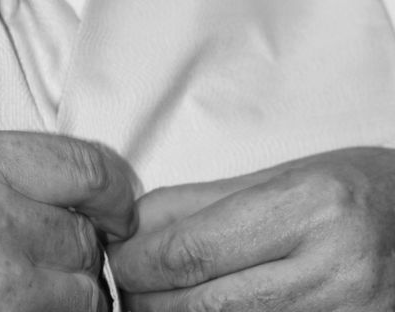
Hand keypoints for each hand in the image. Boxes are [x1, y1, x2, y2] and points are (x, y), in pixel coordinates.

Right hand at [0, 132, 136, 310]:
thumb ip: (17, 172)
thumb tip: (86, 190)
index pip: (89, 167)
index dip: (116, 190)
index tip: (119, 207)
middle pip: (87, 237)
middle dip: (75, 249)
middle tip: (39, 254)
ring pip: (83, 293)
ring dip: (65, 295)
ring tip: (12, 289)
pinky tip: (8, 308)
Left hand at [109, 147, 394, 310]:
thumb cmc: (356, 192)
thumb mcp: (279, 177)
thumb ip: (199, 203)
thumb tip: (135, 227)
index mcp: (310, 209)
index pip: (192, 251)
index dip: (139, 262)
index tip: (118, 259)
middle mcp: (333, 272)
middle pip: (201, 306)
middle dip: (147, 299)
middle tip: (131, 285)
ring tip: (161, 299)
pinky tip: (204, 310)